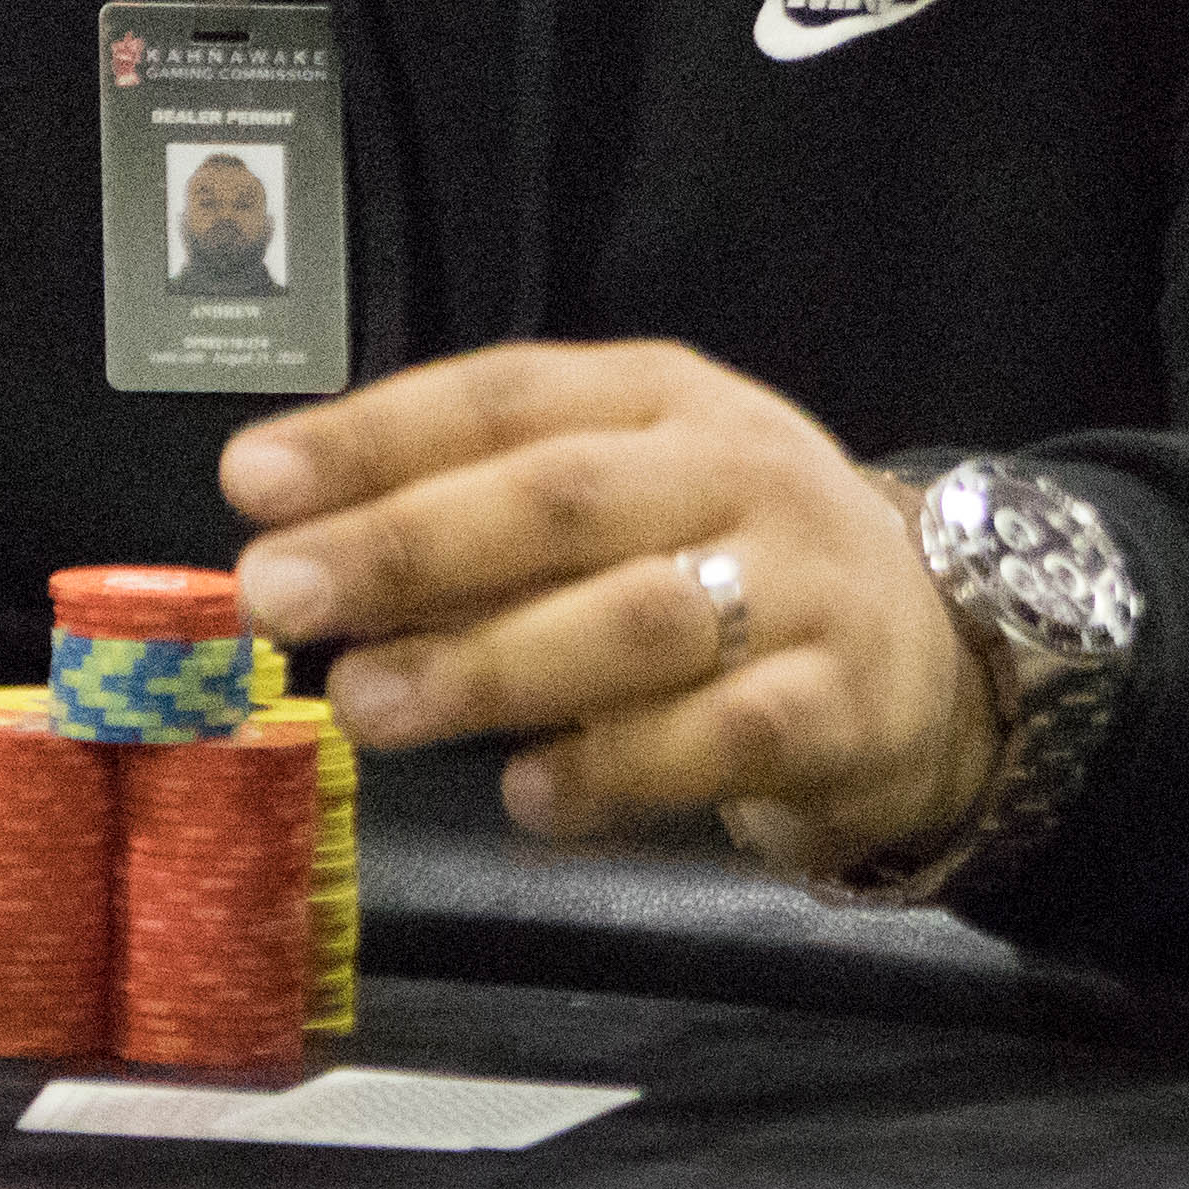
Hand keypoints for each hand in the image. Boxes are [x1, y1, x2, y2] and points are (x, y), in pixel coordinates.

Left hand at [219, 338, 993, 867]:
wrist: (935, 647)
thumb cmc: (728, 560)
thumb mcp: (626, 496)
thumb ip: (482, 516)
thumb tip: (304, 551)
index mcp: (662, 394)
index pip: (505, 395)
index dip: (373, 435)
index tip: (253, 481)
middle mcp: (736, 469)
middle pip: (559, 496)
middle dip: (404, 545)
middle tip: (279, 597)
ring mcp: (799, 585)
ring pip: (635, 617)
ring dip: (486, 664)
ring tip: (368, 704)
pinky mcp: (839, 705)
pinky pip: (715, 740)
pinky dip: (611, 771)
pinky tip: (528, 794)